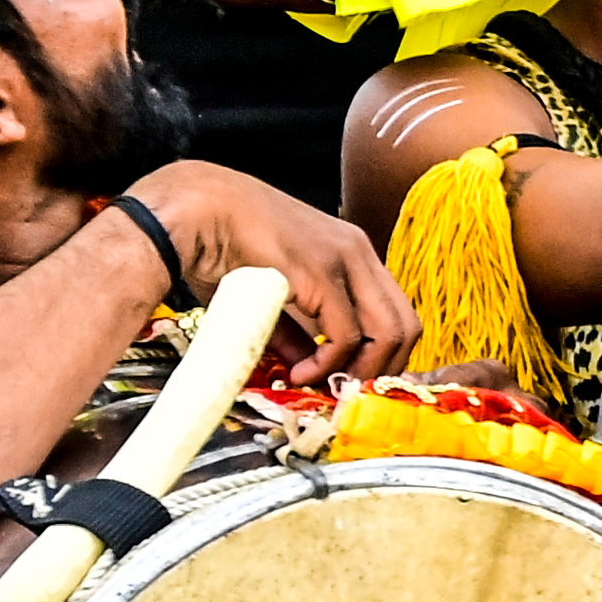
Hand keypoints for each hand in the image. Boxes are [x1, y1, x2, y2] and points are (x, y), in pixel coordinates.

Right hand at [116, 167, 413, 386]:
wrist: (194, 210)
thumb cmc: (223, 245)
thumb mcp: (272, 294)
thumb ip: (295, 330)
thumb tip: (306, 366)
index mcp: (352, 252)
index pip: (396, 312)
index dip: (384, 354)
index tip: (354, 379)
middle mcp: (359, 253)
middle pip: (407, 325)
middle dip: (384, 368)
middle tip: (347, 391)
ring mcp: (345, 260)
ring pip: (390, 331)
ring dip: (362, 370)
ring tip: (324, 384)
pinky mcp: (321, 274)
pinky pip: (346, 335)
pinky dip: (329, 364)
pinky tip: (300, 372)